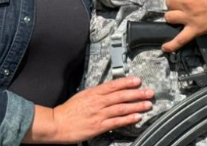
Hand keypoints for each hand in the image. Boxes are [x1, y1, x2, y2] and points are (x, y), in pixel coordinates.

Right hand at [26, 77, 153, 142]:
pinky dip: (128, 119)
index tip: (137, 80)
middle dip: (137, 93)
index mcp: (93, 93)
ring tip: (147, 104)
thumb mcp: (82, 96)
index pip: (113, 85)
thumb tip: (108, 91)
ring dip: (136, 106)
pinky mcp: (99, 126)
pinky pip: (116, 122)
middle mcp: (98, 102)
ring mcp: (99, 114)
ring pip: (121, 108)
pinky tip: (136, 117)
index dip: (126, 82)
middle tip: (149, 92)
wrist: (57, 123)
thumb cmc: (68, 111)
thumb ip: (96, 94)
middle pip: (121, 95)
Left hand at [162, 0, 206, 52]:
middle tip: (183, 0)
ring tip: (179, 14)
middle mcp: (186, 3)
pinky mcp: (194, 29)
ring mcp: (189, 17)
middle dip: (174, 0)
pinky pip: (180, 39)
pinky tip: (165, 48)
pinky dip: (172, 44)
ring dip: (172, 15)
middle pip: (168, 2)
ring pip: (169, 17)